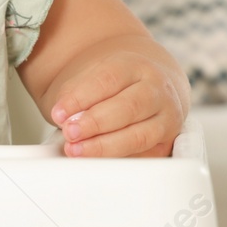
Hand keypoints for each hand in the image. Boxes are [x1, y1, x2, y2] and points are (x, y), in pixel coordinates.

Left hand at [44, 45, 186, 157]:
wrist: (149, 88)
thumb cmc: (112, 85)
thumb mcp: (91, 76)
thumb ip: (75, 94)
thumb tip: (63, 118)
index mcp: (135, 66)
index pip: (108, 80)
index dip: (81, 98)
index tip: (58, 114)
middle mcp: (157, 90)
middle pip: (128, 107)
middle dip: (95, 123)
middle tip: (69, 133)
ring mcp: (167, 117)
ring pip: (139, 135)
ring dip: (105, 146)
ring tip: (77, 150)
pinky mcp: (167, 142)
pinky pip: (145, 156)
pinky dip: (118, 160)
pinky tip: (97, 161)